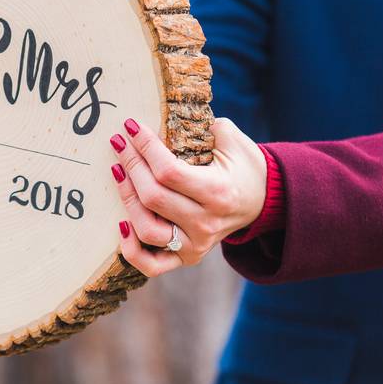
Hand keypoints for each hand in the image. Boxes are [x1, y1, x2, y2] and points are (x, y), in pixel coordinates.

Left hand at [110, 117, 265, 276]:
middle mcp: (206, 222)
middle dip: (130, 164)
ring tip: (118, 172)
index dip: (145, 147)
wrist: (264, 199)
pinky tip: (121, 223)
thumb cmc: (243, 164)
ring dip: (126, 199)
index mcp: (218, 192)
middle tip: (119, 143)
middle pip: (153, 197)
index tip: (131, 127)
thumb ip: (203, 127)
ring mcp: (196, 244)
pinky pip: (152, 264)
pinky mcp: (187, 257)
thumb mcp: (231, 139)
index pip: (169, 172)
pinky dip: (131, 249)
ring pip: (147, 229)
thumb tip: (165, 118)